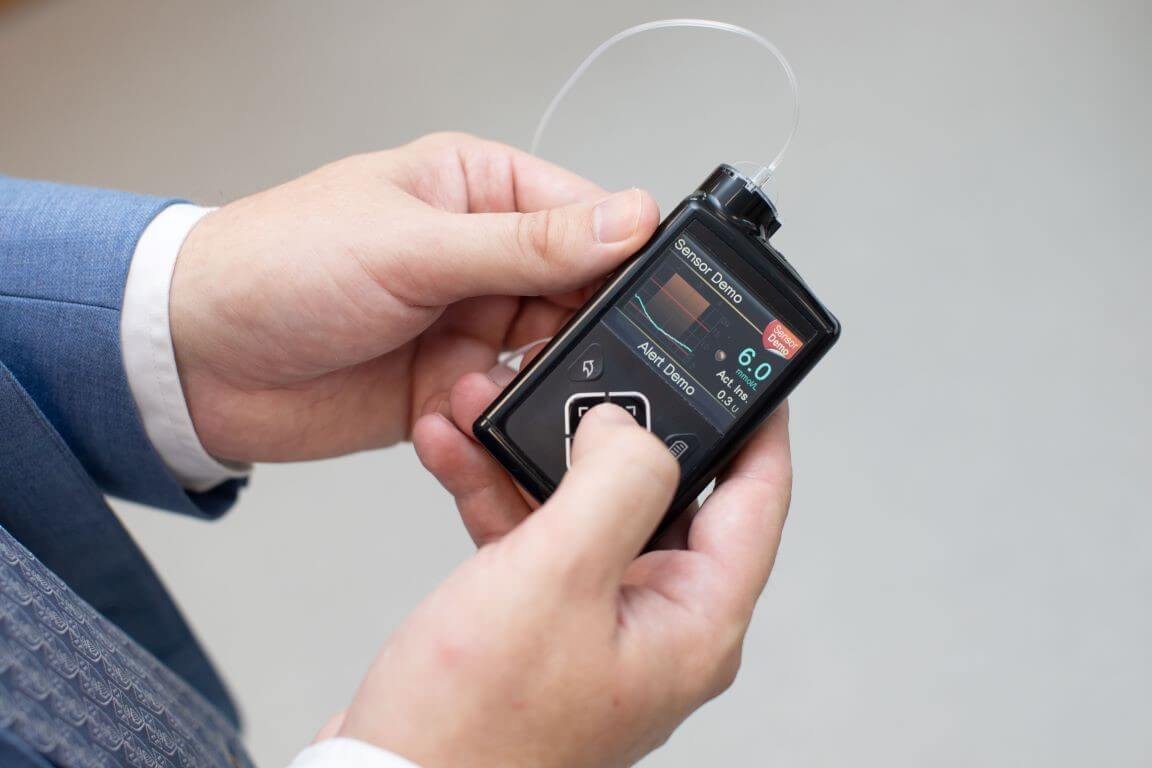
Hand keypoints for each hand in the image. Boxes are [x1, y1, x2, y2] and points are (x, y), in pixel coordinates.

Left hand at [169, 132, 657, 461]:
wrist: (194, 361)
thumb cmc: (278, 266)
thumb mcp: (411, 245)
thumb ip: (525, 243)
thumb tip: (627, 219)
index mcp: (478, 191)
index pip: (585, 218)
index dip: (623, 257)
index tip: (654, 299)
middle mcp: (482, 259)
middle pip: (579, 297)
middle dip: (583, 334)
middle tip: (583, 361)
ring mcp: (468, 327)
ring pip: (549, 362)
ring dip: (534, 384)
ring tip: (492, 385)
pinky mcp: (450, 390)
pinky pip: (505, 412)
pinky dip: (495, 423)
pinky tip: (460, 416)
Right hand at [331, 388, 792, 766]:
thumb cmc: (473, 728)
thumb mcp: (555, 578)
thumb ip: (613, 484)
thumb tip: (629, 426)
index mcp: (694, 620)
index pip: (756, 497)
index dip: (758, 420)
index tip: (745, 363)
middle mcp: (656, 620)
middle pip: (663, 491)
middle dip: (611, 425)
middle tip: (584, 371)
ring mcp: (596, 621)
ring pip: (586, 506)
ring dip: (537, 450)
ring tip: (491, 401)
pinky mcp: (540, 622)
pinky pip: (536, 534)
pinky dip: (500, 490)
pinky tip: (461, 451)